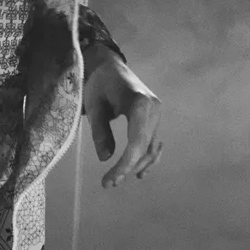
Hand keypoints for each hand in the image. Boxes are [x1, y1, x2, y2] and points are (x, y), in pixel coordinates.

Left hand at [83, 45, 162, 187]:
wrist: (108, 66)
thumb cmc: (98, 83)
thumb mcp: (93, 106)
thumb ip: (99, 131)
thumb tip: (106, 158)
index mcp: (139, 103)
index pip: (136, 143)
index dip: (124, 165)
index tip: (108, 181)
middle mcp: (154, 108)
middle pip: (145, 148)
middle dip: (128, 168)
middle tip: (108, 184)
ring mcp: (157, 113)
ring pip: (151, 147)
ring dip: (137, 165)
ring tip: (116, 179)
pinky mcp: (154, 117)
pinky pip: (153, 141)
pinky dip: (146, 157)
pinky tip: (138, 172)